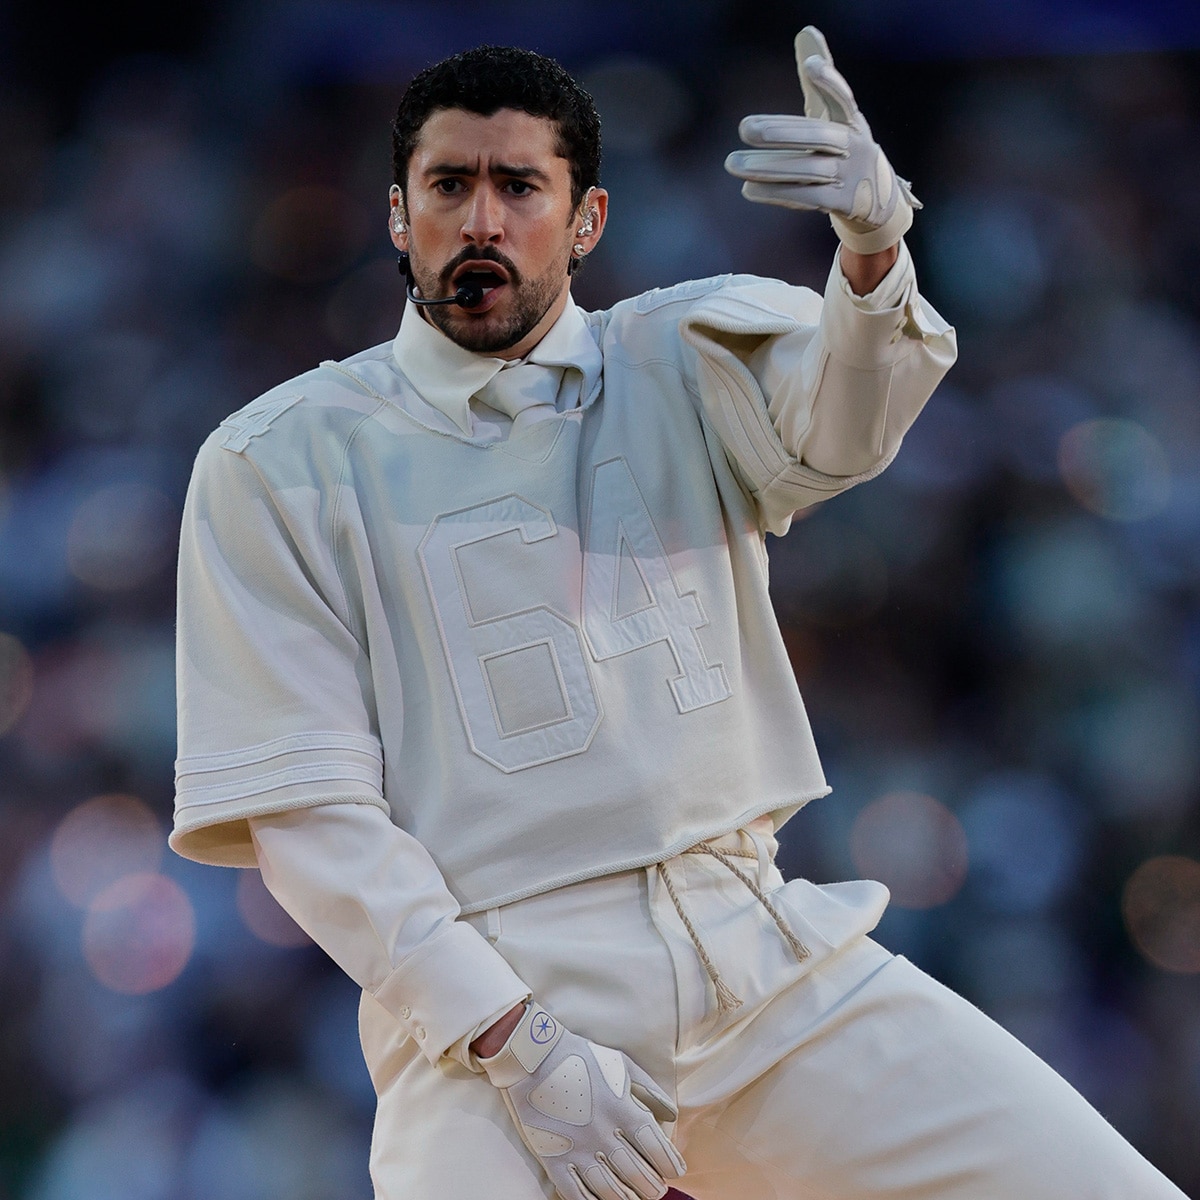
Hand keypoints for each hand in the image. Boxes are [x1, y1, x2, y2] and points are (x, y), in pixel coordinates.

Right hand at [479, 1001, 685, 1199]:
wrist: (535, 1057)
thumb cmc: (583, 1056)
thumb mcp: (622, 1064)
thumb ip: (650, 1090)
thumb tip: (671, 1115)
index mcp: (621, 1110)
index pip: (655, 1146)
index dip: (669, 1162)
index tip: (676, 1172)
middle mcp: (602, 1134)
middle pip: (636, 1172)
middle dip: (652, 1186)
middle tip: (658, 1191)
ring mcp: (577, 1149)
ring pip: (610, 1189)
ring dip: (628, 1198)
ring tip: (636, 1199)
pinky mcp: (553, 1159)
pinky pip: (575, 1193)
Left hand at [724, 25, 919, 253]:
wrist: (875, 198)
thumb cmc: (845, 146)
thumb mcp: (836, 113)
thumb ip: (818, 78)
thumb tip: (806, 32)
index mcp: (852, 120)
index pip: (843, 97)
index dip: (829, 82)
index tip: (810, 68)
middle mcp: (854, 145)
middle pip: (818, 135)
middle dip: (781, 132)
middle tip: (744, 127)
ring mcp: (849, 175)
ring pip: (807, 168)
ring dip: (768, 167)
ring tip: (733, 163)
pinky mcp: (841, 202)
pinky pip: (806, 196)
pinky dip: (776, 193)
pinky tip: (748, 188)